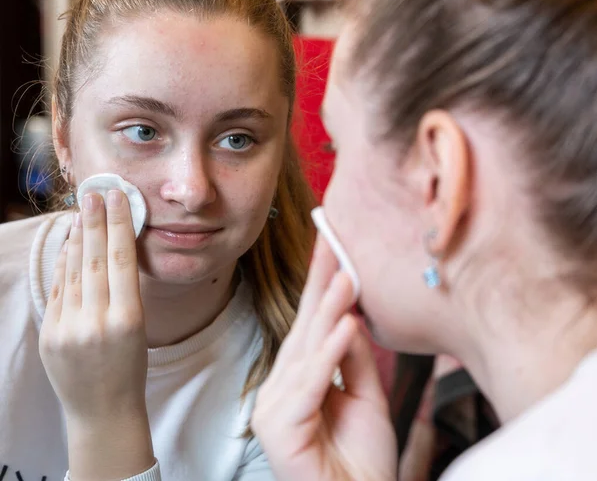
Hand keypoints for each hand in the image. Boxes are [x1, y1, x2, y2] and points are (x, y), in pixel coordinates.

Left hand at [40, 190, 153, 479]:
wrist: (103, 410)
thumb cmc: (131, 367)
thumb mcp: (140, 327)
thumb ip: (126, 290)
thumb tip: (113, 250)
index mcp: (128, 319)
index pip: (123, 260)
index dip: (120, 225)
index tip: (119, 198)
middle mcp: (97, 322)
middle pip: (96, 260)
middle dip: (96, 223)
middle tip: (96, 193)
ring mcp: (69, 329)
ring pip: (74, 272)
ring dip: (79, 238)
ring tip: (83, 212)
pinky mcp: (50, 336)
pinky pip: (59, 290)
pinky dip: (65, 264)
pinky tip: (70, 245)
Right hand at [251, 236, 397, 480]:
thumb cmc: (360, 460)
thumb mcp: (365, 397)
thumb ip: (354, 358)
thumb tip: (349, 316)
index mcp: (298, 378)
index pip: (311, 323)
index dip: (320, 285)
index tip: (330, 247)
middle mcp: (281, 387)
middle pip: (304, 327)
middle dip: (319, 283)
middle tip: (331, 241)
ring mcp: (275, 408)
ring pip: (307, 351)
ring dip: (328, 312)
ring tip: (345, 276)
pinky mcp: (279, 428)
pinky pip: (311, 384)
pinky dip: (329, 355)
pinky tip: (345, 326)